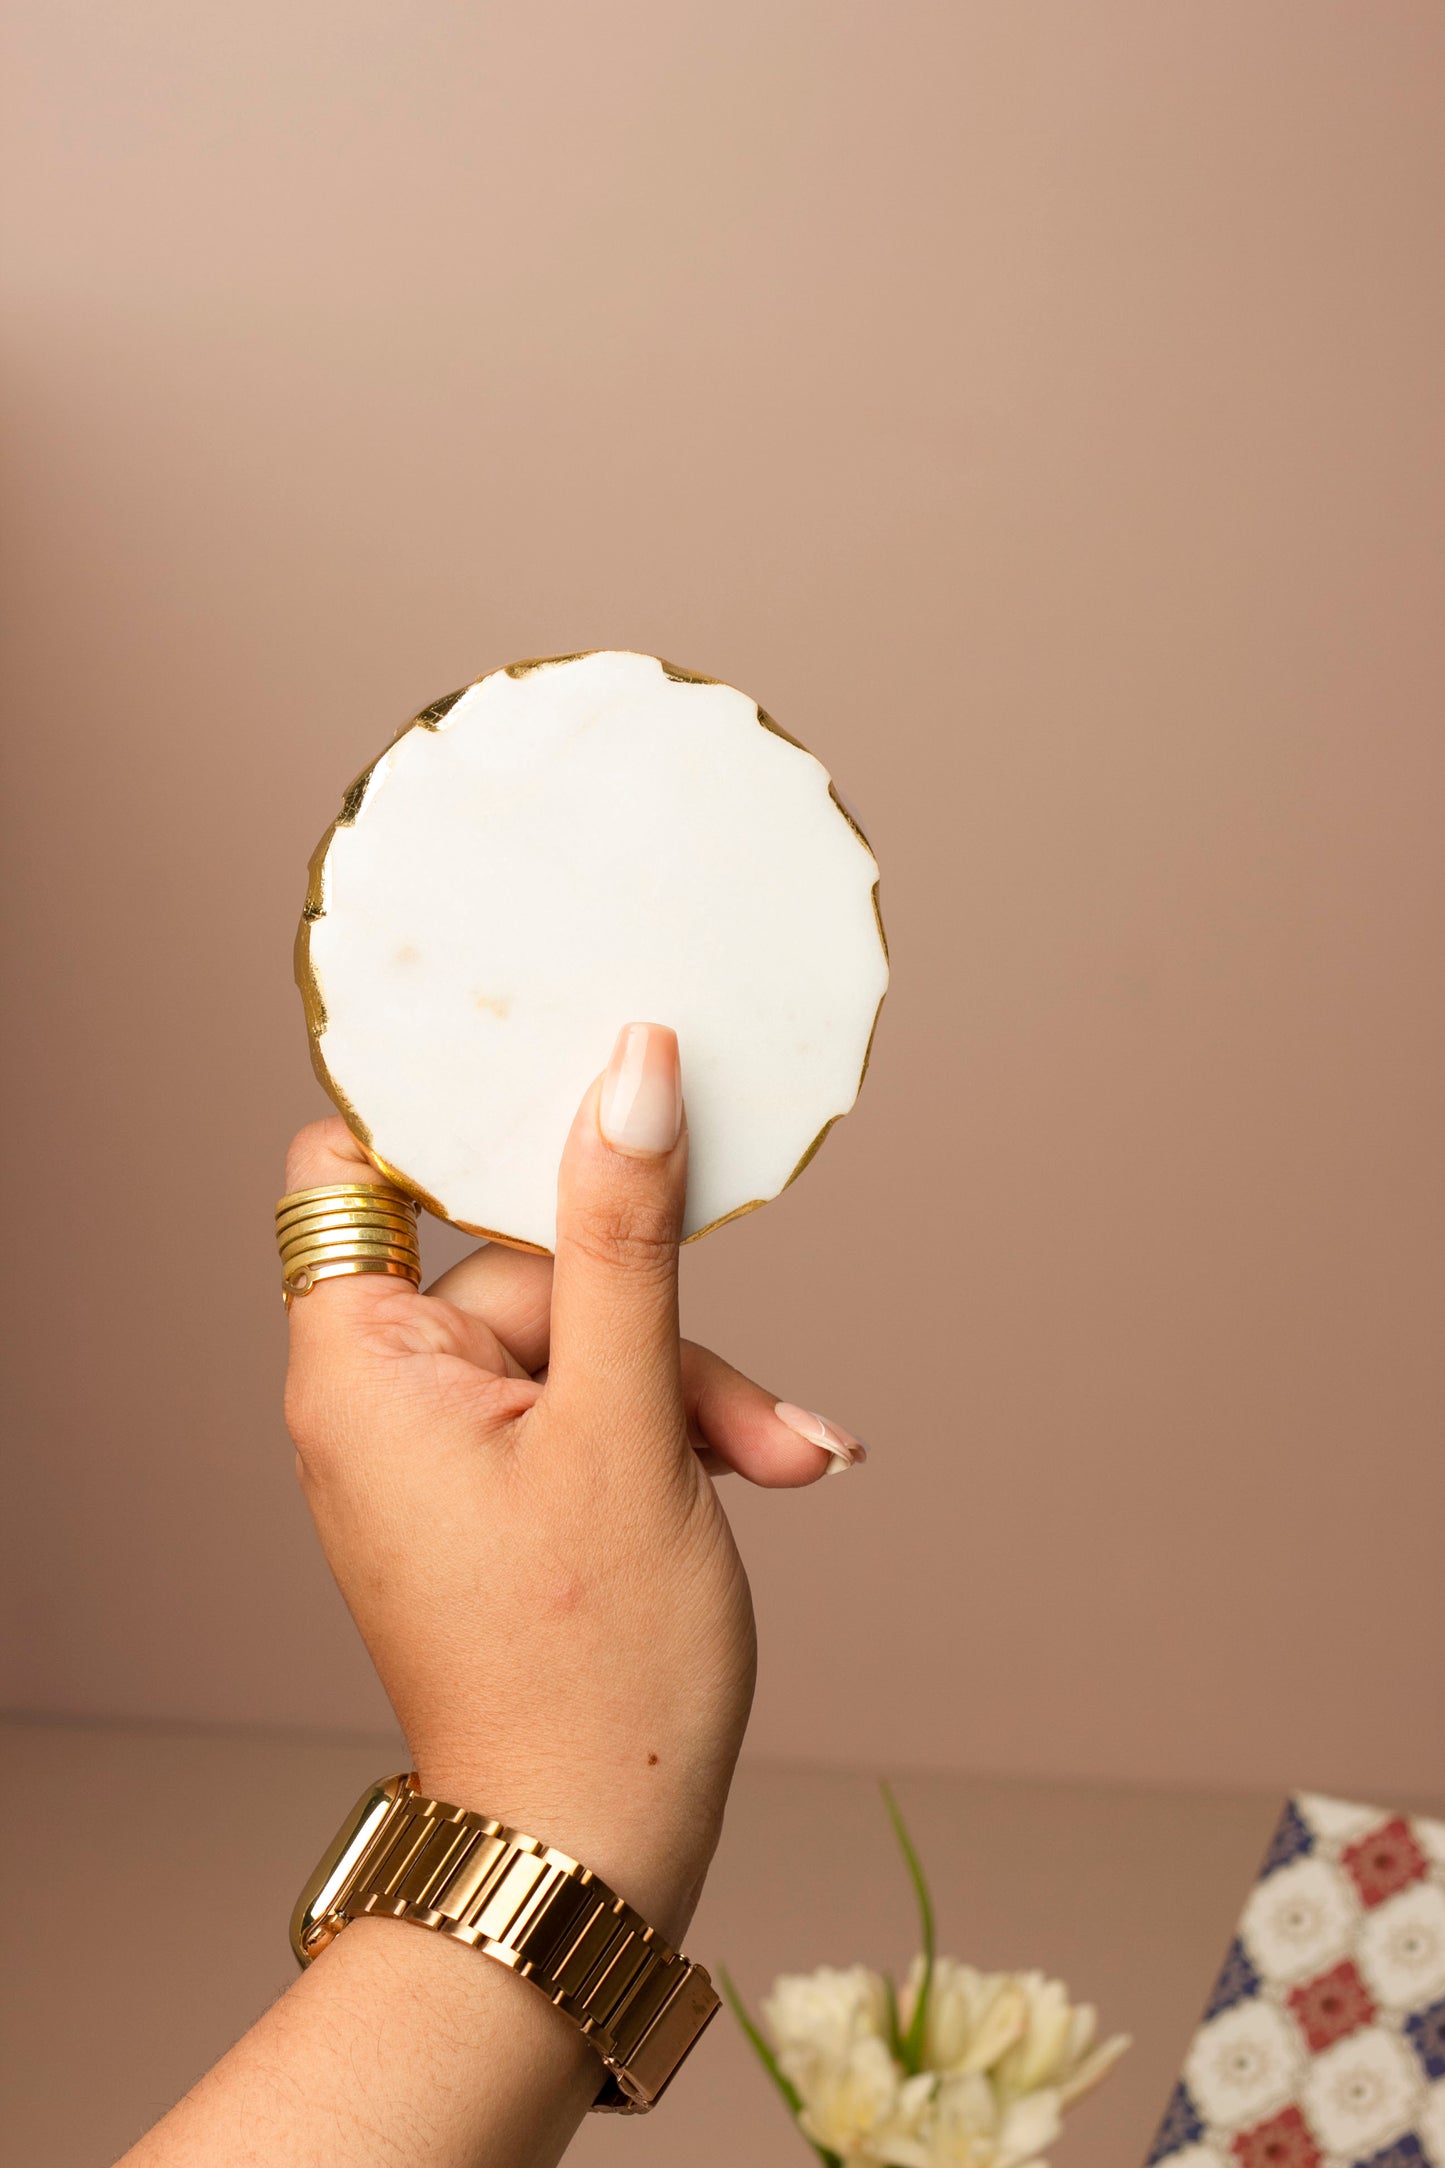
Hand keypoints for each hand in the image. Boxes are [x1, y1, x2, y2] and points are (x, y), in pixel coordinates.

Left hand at [282, 1021, 864, 1942]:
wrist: (594, 1845)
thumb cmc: (591, 1663)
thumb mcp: (628, 1422)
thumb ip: (624, 1238)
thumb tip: (628, 1072)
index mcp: (363, 1365)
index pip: (354, 1169)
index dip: (448, 1116)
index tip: (561, 1070)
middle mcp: (382, 1394)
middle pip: (524, 1262)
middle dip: (656, 1319)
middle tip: (755, 1410)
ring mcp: (441, 1442)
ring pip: (580, 1336)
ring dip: (689, 1388)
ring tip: (779, 1462)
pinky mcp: (497, 1482)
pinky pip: (582, 1399)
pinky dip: (667, 1425)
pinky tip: (764, 1467)